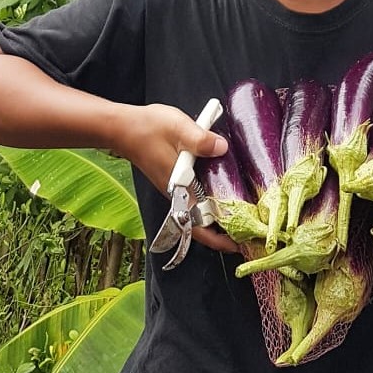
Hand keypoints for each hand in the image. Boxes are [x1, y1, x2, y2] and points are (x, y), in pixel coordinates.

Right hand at [113, 103, 239, 254]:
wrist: (122, 127)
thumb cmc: (146, 129)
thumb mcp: (178, 128)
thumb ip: (201, 140)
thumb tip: (222, 148)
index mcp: (178, 189)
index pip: (199, 226)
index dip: (220, 240)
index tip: (240, 244)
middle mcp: (177, 193)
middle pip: (202, 223)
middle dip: (225, 231)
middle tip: (250, 233)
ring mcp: (176, 187)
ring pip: (200, 211)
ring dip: (220, 215)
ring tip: (245, 214)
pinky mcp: (176, 178)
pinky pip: (197, 196)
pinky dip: (212, 198)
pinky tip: (227, 187)